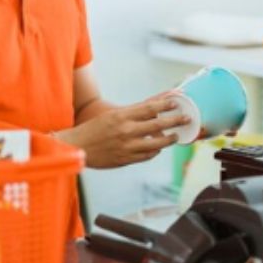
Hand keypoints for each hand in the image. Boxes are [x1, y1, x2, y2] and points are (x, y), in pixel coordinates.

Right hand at [57, 96, 187, 167]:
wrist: (77, 148)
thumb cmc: (94, 129)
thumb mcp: (112, 115)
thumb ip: (133, 112)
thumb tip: (153, 108)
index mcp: (122, 116)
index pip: (150, 108)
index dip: (166, 105)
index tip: (176, 103)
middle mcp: (126, 131)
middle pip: (158, 125)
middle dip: (175, 121)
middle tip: (186, 118)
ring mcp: (127, 147)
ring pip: (156, 144)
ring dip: (169, 139)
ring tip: (175, 136)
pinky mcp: (126, 159)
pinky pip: (147, 156)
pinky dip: (155, 152)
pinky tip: (158, 149)